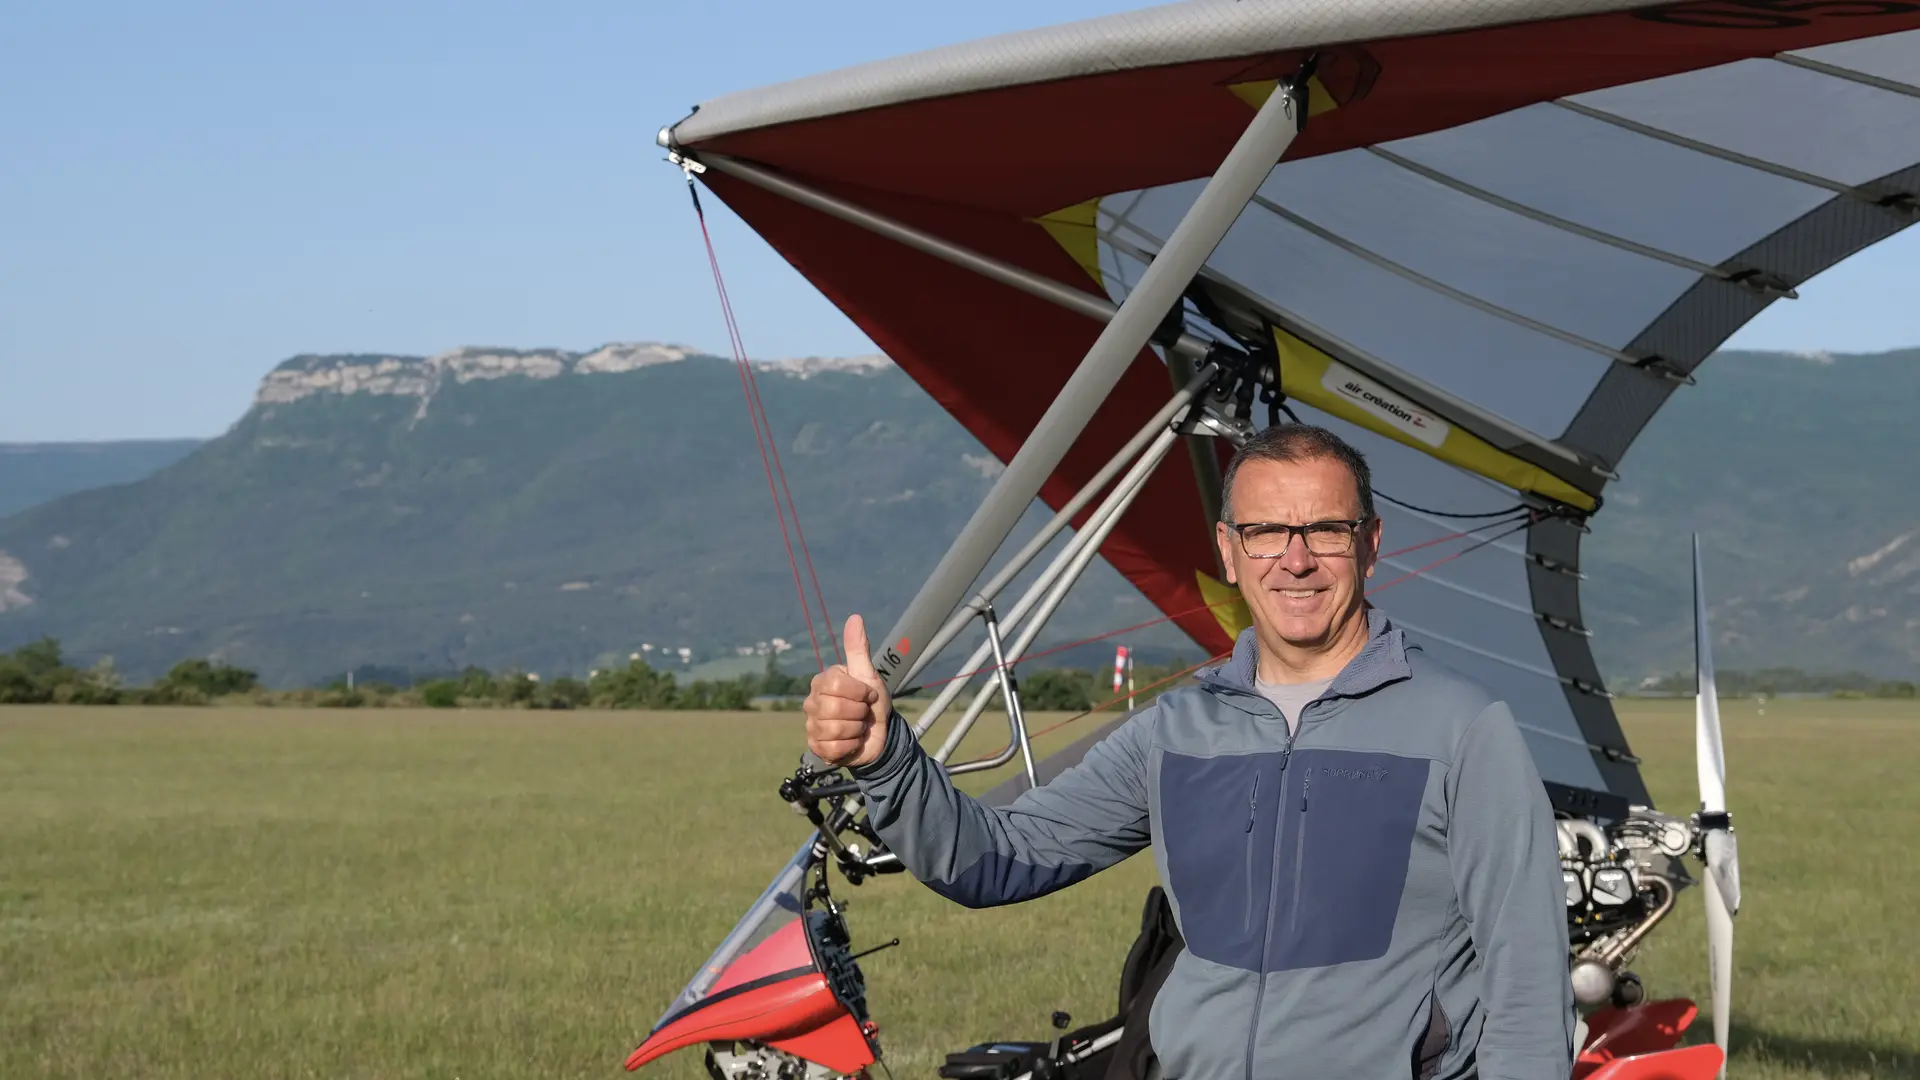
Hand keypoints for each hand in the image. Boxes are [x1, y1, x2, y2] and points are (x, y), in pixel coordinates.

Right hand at [804, 613, 891, 767]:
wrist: (880, 735)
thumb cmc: (871, 703)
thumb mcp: (869, 674)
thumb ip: (858, 648)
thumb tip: (855, 617)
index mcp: (823, 682)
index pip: (837, 685)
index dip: (860, 693)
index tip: (868, 695)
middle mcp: (812, 702)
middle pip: (835, 708)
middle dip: (859, 713)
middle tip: (863, 713)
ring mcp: (812, 725)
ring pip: (835, 729)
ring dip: (856, 730)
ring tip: (858, 727)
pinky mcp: (816, 747)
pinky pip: (833, 748)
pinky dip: (849, 746)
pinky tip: (851, 742)